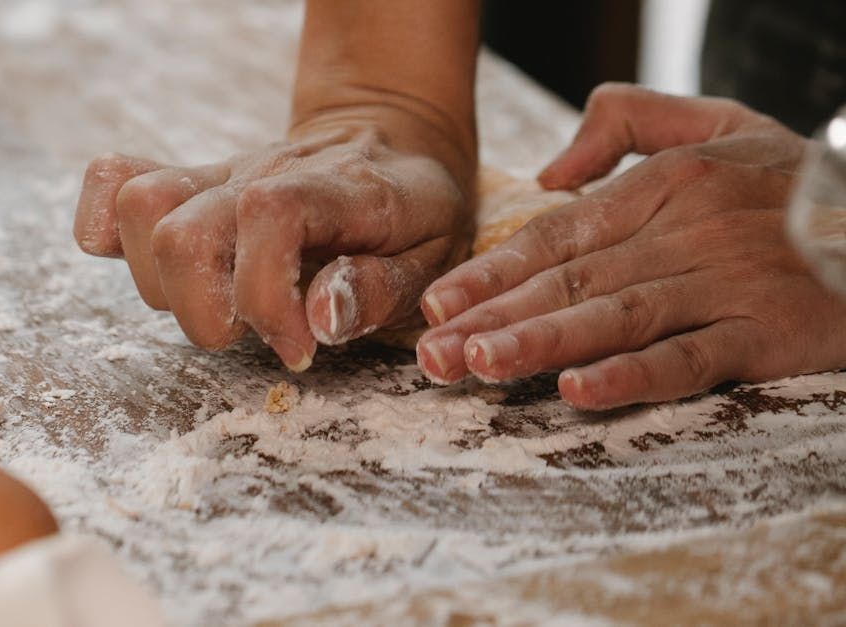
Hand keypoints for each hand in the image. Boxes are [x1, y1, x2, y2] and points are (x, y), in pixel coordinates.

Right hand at [74, 112, 473, 370]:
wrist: (390, 138)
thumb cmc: (414, 214)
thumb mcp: (435, 256)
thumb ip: (382, 289)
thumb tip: (321, 317)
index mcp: (333, 189)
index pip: (267, 215)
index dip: (266, 297)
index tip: (298, 345)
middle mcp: (261, 174)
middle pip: (181, 229)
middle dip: (205, 314)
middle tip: (252, 333)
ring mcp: (217, 176)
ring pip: (138, 208)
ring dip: (162, 285)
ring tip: (216, 305)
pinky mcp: (188, 185)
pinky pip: (113, 183)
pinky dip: (106, 230)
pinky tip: (153, 268)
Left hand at [416, 83, 845, 408]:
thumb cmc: (793, 179)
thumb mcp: (715, 121)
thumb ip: (625, 120)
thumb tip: (550, 171)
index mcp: (666, 183)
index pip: (558, 235)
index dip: (492, 272)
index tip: (438, 304)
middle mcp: (687, 230)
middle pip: (571, 281)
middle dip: (494, 319)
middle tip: (432, 354)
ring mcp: (726, 282)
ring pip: (616, 317)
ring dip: (542, 344)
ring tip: (479, 367)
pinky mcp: (766, 331)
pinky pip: (689, 358)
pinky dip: (633, 376)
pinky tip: (578, 391)